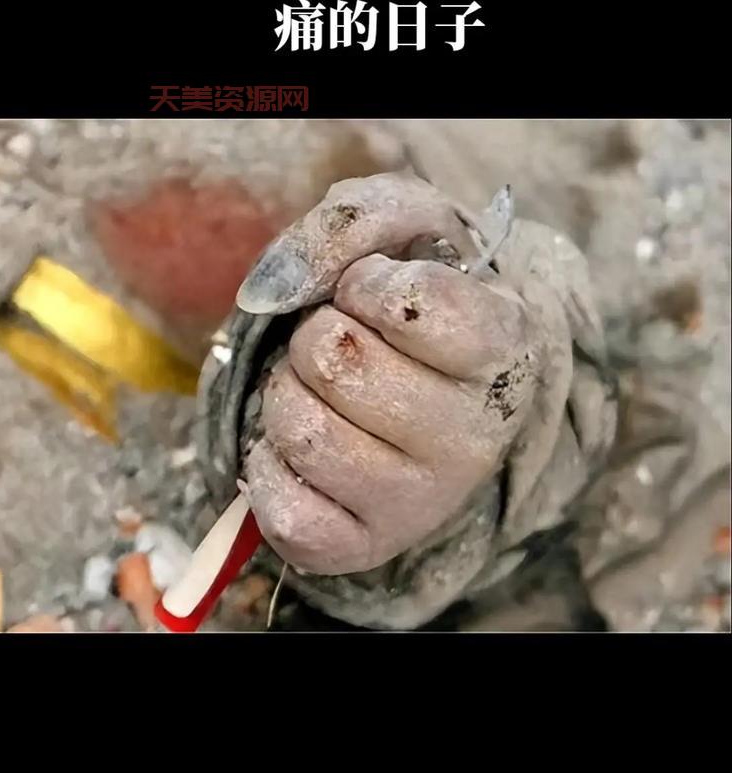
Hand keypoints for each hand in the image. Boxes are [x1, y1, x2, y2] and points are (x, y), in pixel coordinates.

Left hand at [239, 174, 539, 574]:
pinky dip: (267, 464)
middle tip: (348, 347)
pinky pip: (280, 506)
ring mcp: (421, 502)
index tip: (378, 294)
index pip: (408, 302)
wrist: (430, 389)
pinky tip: (305, 450)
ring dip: (286, 394)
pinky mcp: (362, 547)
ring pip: (301, 428)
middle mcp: (475, 438)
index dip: (368, 284)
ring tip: (325, 395)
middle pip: (336, 360)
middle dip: (315, 335)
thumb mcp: (405, 228)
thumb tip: (272, 289)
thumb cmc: (413, 301)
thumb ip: (350, 224)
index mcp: (504, 349)